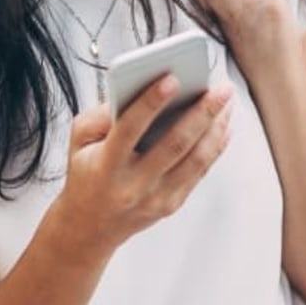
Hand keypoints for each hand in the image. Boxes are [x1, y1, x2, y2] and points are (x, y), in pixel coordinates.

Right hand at [52, 78, 234, 261]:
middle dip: (202, 112)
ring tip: (226, 100)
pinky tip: (224, 125)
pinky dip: (216, 145)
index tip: (171, 77)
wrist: (89, 226)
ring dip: (216, 127)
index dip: (151, 102)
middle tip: (219, 88)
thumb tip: (137, 89)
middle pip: (175, 144)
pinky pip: (200, 171)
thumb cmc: (86, 172)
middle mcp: (133, 185)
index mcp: (106, 165)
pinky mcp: (172, 204)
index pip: (130, 128)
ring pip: (195, 159)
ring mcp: (156, 198)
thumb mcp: (79, 139)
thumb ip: (101, 113)